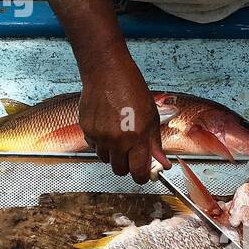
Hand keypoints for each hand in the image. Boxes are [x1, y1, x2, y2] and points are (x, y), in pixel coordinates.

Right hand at [78, 55, 168, 183]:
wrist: (107, 72)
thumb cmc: (130, 88)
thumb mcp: (151, 116)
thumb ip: (154, 143)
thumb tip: (161, 163)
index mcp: (136, 137)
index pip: (138, 172)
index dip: (141, 176)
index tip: (143, 174)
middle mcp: (116, 140)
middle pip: (119, 170)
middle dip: (127, 165)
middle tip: (131, 152)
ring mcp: (99, 136)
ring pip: (105, 159)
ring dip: (113, 153)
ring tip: (118, 135)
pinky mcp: (86, 130)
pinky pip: (94, 146)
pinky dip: (100, 142)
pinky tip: (106, 127)